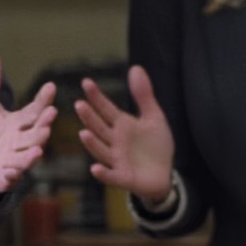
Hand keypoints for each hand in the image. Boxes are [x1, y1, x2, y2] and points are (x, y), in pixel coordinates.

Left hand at [0, 51, 56, 197]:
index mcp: (19, 124)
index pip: (34, 110)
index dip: (42, 100)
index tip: (50, 86)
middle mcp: (21, 142)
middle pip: (36, 134)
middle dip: (43, 125)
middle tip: (51, 115)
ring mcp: (14, 162)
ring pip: (27, 157)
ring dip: (33, 153)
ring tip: (38, 147)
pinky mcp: (3, 178)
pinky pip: (9, 178)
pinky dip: (11, 176)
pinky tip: (10, 171)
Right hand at [74, 66, 177, 205]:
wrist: (165, 174)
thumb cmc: (156, 146)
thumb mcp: (154, 117)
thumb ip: (144, 95)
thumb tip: (135, 67)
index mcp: (121, 125)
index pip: (106, 108)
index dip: (97, 97)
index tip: (86, 82)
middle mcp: (115, 141)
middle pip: (99, 128)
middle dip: (90, 118)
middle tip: (79, 104)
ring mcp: (117, 160)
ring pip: (101, 150)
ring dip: (92, 143)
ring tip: (83, 133)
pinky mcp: (124, 177)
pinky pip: (111, 176)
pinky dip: (103, 173)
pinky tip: (95, 168)